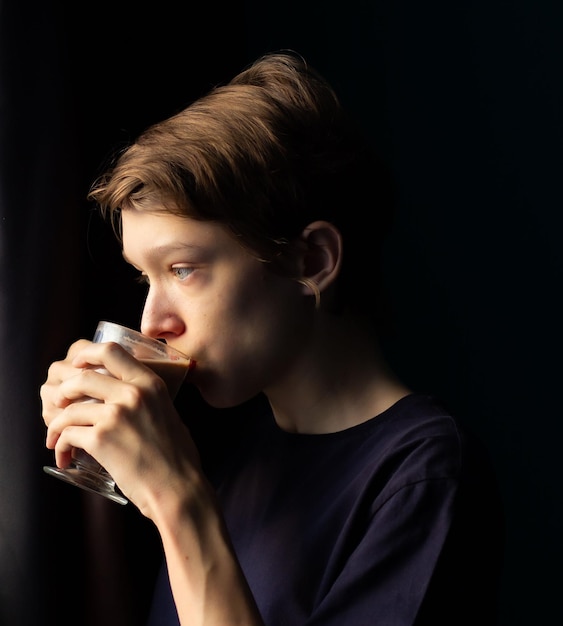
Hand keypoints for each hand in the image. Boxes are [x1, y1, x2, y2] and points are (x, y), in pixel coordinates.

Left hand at [41, 340, 201, 516]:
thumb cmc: (178, 457)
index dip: (86, 354)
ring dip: (56, 425)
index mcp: (150, 383)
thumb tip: (123, 397)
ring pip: (69, 409)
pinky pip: (67, 435)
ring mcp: (115, 415)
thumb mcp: (168, 413)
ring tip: (57, 439)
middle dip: (64, 391)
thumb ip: (147, 399)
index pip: (111, 350)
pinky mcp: (101, 439)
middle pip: (82, 376)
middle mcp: (132, 393)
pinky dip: (60, 447)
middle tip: (61, 404)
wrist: (177, 488)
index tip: (76, 364)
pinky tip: (64, 458)